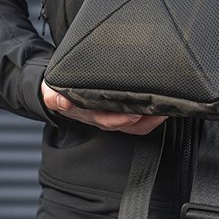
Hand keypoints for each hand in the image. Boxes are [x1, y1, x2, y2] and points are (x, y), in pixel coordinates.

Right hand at [40, 81, 166, 134]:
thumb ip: (54, 97)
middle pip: (128, 125)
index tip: (135, 112)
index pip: (109, 120)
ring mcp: (113, 116)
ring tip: (166, 109)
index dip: (123, 119)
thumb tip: (61, 102)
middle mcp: (104, 118)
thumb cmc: (58, 93)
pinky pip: (138, 118)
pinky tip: (161, 106)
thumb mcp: (52, 93)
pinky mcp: (119, 111)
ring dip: (152, 119)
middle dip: (145, 120)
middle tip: (161, 110)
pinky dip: (150, 115)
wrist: (58, 93)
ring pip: (136, 125)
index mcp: (90, 114)